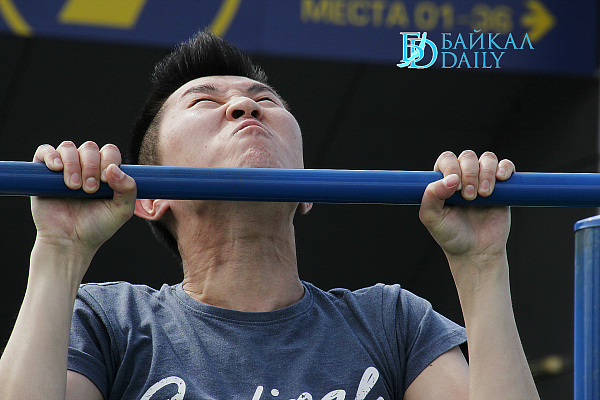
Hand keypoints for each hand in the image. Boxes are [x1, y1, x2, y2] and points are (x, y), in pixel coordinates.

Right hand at [31, 141, 135, 255]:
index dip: (109, 160)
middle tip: (90, 189)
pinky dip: (51, 155)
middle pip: (89, 148)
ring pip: (68, 148)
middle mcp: (85, 167)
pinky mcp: (43, 173)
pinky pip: (44, 151)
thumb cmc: (98, 226)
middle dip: (91, 166)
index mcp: (106, 172)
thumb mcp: (122, 210)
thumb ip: (128, 189)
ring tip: (74, 187)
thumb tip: (113, 168)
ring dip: (73, 164)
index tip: (105, 181)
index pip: (109, 152)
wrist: (71, 242)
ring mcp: (65, 168)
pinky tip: (56, 168)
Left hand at [419, 150, 514, 263]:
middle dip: (469, 173)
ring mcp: (483, 180)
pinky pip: (506, 166)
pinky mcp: (502, 187)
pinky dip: (505, 168)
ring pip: (487, 158)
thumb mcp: (432, 218)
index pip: (447, 160)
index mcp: (443, 181)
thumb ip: (431, 196)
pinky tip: (500, 179)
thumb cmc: (450, 235)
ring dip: (486, 172)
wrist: (476, 252)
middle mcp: (463, 177)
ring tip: (483, 194)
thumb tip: (451, 178)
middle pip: (467, 157)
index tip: (455, 188)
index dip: (452, 168)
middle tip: (469, 196)